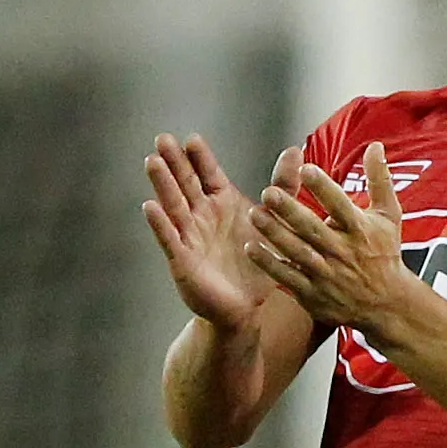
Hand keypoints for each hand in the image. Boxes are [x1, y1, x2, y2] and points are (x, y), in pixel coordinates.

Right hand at [143, 134, 284, 330]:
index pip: (207, 173)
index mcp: (221, 202)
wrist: (247, 308)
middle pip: (185, 183)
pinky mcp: (182, 260)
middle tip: (163, 139)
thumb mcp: (275, 222)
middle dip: (173, 162)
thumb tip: (296, 149)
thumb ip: (284, 187)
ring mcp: (189, 236)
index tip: (192, 139)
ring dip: (162, 184)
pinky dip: (160, 223)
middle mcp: (201, 215)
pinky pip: (169, 239)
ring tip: (152, 161)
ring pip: (173, 205)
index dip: (199, 157)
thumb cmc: (256, 263)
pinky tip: (150, 207)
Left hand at [245, 142, 415, 335]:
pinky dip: (270, 264)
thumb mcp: (388, 215)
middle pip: (313, 229)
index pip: (340, 205)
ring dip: (274, 234)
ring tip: (255, 214)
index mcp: (359, 230)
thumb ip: (379, 179)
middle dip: (290, 211)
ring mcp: (326, 274)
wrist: (385, 304)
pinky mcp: (313, 293)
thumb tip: (375, 145)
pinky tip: (252, 248)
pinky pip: (288, 277)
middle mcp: (342, 252)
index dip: (324, 188)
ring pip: (296, 252)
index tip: (306, 169)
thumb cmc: (384, 253)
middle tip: (268, 193)